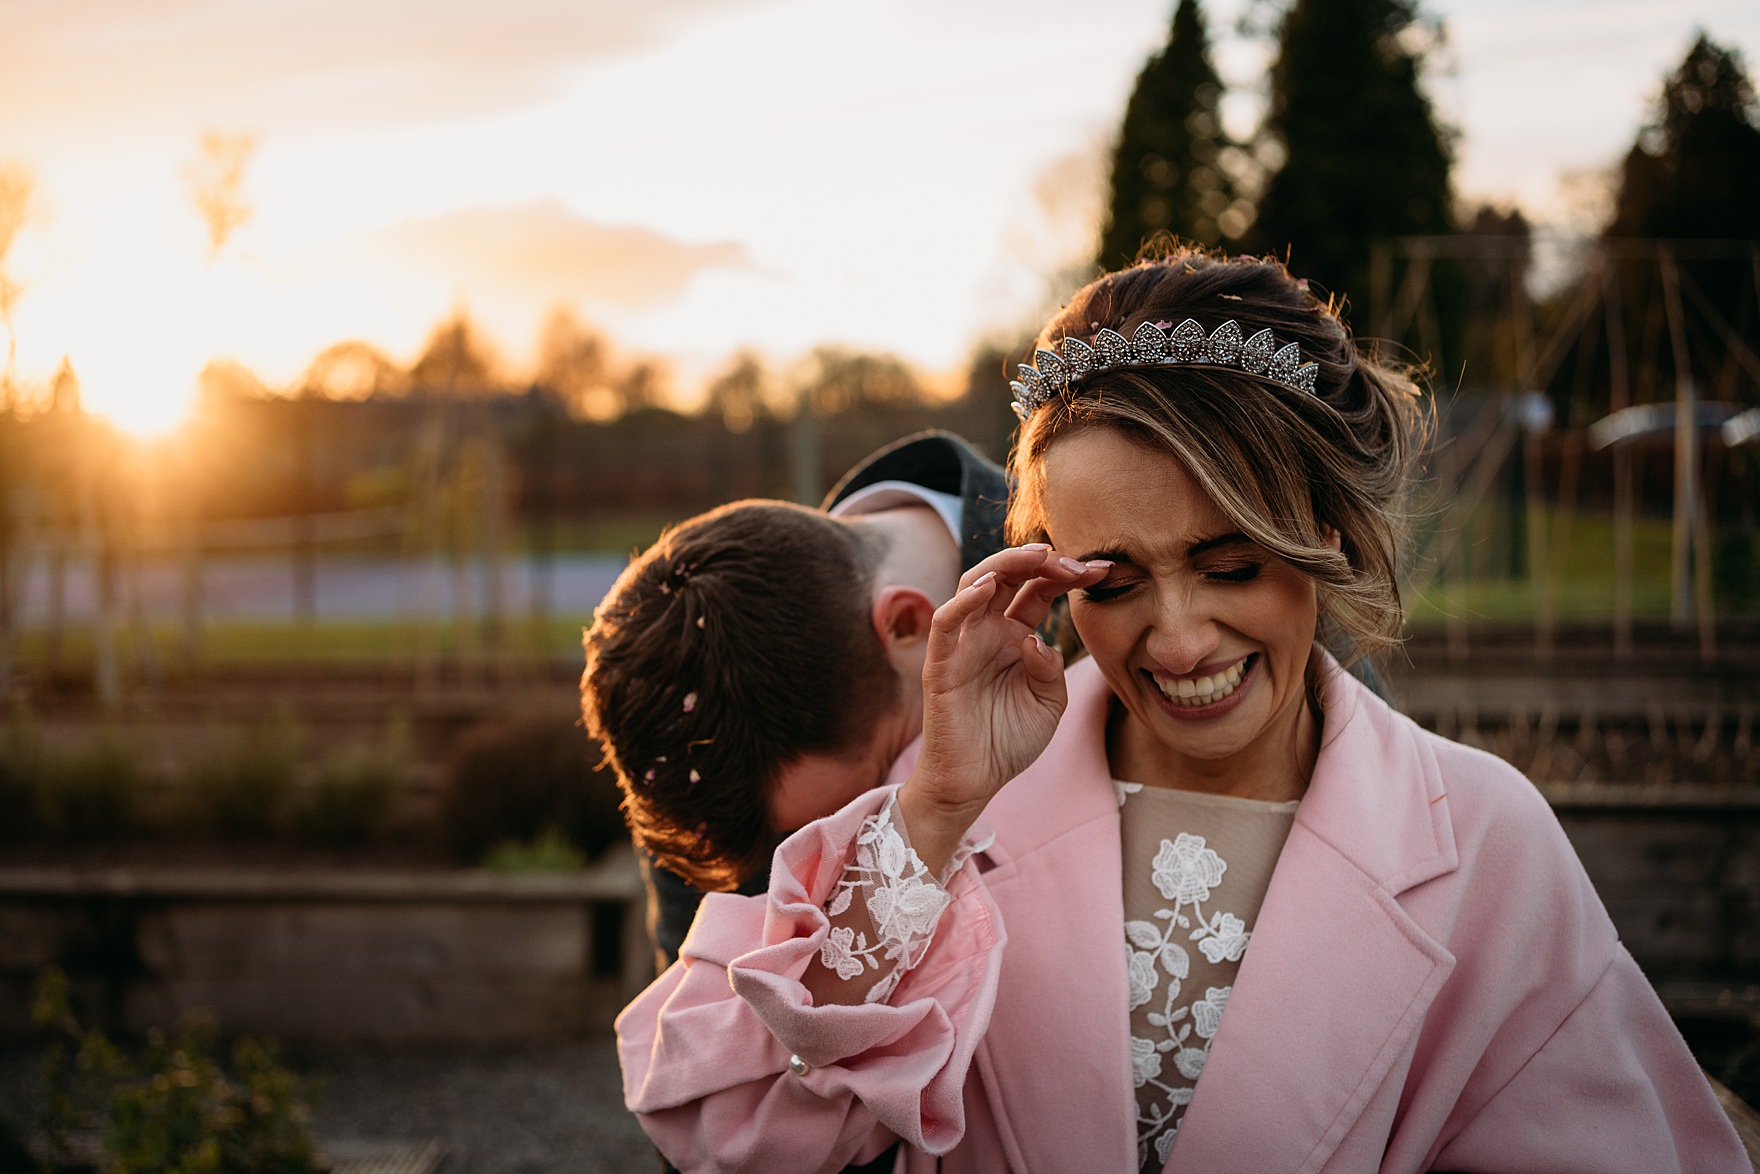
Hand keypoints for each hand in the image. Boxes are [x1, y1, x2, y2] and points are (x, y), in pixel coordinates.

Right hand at [897, 546, 1109, 872]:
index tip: (1103, 570)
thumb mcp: (1049, 704)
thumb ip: (1050, 669)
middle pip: (1008, 576)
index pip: (1039, 590)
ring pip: (975, 585)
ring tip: (1036, 557)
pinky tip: (988, 588)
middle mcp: (988, 631)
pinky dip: (963, 602)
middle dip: (1040, 562)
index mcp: (1016, 636)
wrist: (975, 781)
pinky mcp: (941, 664)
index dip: (1068, 575)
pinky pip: (945, 624)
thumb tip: (1038, 639)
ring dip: (1004, 565)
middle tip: (1075, 562)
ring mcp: (963, 644)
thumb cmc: (1009, 741)